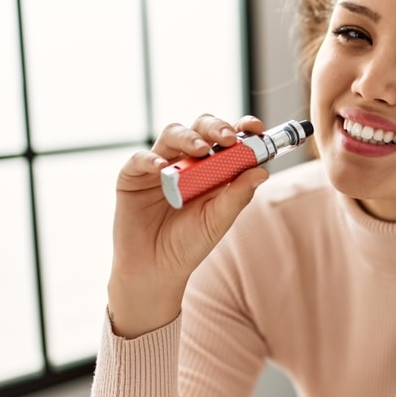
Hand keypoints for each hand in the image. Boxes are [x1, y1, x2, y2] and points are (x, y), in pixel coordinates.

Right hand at [107, 114, 269, 336]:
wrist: (154, 269)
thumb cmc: (190, 244)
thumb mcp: (218, 220)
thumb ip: (238, 196)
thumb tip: (262, 170)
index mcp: (214, 168)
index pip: (229, 139)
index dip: (242, 127)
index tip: (255, 127)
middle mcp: (188, 161)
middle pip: (201, 128)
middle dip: (216, 127)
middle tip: (228, 138)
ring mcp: (160, 166)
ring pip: (172, 134)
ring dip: (188, 137)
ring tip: (200, 149)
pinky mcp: (133, 176)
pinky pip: (140, 159)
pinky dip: (150, 159)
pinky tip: (161, 168)